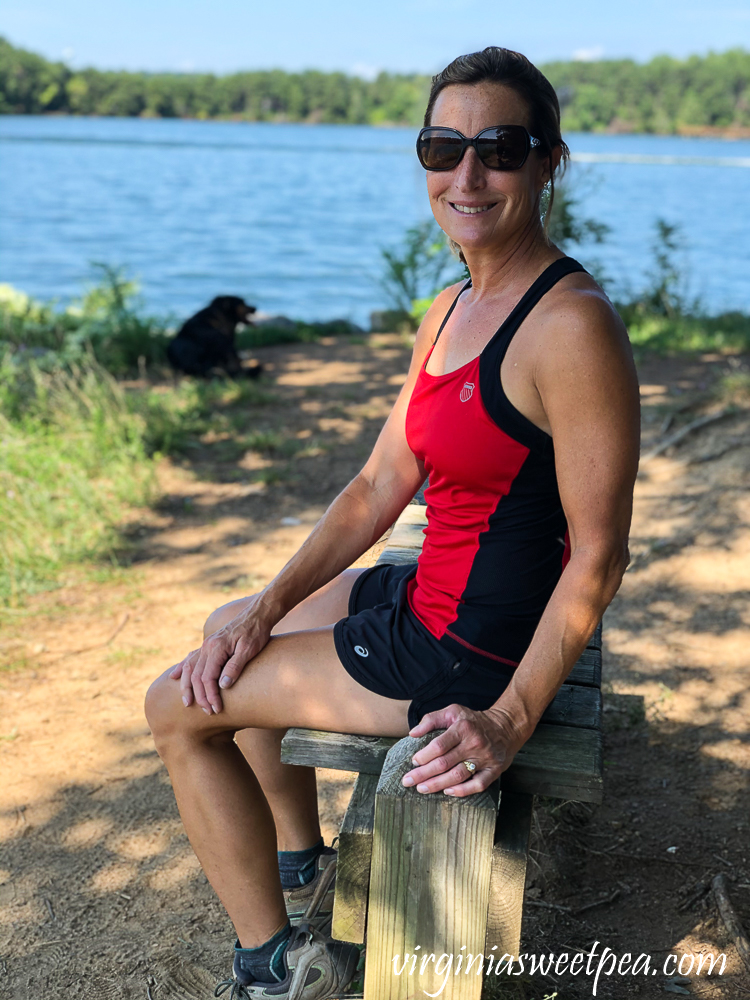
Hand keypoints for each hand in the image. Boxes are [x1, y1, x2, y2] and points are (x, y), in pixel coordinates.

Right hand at [168, 594, 275, 714]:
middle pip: (196, 676)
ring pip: (189, 668)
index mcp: (216, 648)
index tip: (217, 708)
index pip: (207, 678)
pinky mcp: (209, 645)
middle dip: (200, 696)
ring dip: (187, 687)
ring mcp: (206, 645)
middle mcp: (207, 646)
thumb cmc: (256, 632)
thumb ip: (235, 666)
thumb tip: (222, 685)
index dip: (211, 695)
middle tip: (208, 712)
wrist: (257, 614)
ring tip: (188, 702)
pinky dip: (181, 669)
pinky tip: (174, 677)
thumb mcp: (249, 649)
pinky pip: (191, 659)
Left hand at [402, 703, 528, 796]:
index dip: (424, 756)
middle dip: (424, 774)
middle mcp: (474, 744)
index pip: (439, 745)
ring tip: (422, 789)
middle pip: (445, 763)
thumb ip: (431, 719)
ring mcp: (485, 758)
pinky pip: (478, 785)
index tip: (414, 762)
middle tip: (408, 781)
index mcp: (463, 728)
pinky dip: (462, 791)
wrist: (505, 727)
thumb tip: (412, 733)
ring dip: (438, 784)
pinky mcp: (494, 770)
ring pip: (458, 776)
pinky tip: (448, 792)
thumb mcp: (453, 711)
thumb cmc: (473, 721)